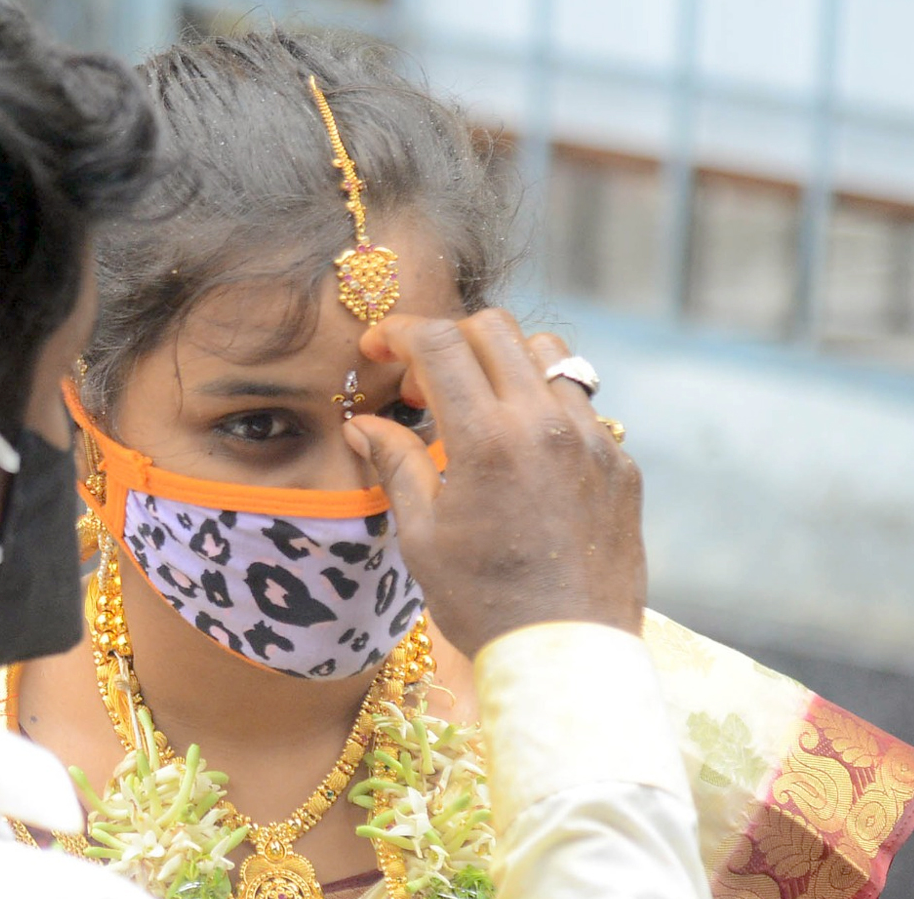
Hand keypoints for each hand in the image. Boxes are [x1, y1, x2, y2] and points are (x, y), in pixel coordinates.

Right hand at [344, 309, 644, 658]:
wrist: (567, 656)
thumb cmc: (484, 603)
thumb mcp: (423, 535)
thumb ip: (395, 462)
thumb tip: (364, 424)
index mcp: (488, 440)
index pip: (440, 343)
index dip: (399, 332)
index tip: (378, 349)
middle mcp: (547, 424)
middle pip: (495, 329)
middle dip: (448, 340)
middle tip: (422, 387)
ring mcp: (593, 439)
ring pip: (548, 353)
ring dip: (503, 363)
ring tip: (478, 409)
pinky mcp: (620, 462)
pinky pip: (581, 404)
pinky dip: (542, 406)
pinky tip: (523, 453)